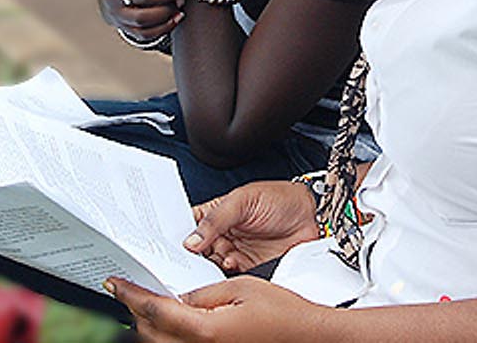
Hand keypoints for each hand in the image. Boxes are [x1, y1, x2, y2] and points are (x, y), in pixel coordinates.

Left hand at [107, 275, 333, 342]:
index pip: (154, 311)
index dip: (130, 295)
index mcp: (206, 330)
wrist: (307, 336)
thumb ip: (202, 292)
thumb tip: (177, 296)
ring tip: (145, 305)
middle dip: (134, 311)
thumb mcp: (240, 288)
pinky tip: (171, 323)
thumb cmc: (282, 312)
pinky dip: (166, 338)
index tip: (115, 283)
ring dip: (148, 328)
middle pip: (149, 334)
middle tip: (127, 290)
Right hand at [182, 181, 320, 272]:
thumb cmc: (279, 198)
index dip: (173, 235)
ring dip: (205, 268)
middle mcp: (220, 235)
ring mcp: (232, 252)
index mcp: (214, 214)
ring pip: (208, 266)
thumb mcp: (243, 200)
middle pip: (194, 252)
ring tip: (205, 263)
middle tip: (181, 259)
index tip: (164, 244)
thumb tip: (191, 240)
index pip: (186, 226)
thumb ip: (216, 219)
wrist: (312, 216)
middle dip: (186, 257)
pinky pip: (229, 278)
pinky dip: (225, 275)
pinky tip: (228, 264)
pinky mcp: (248, 268)